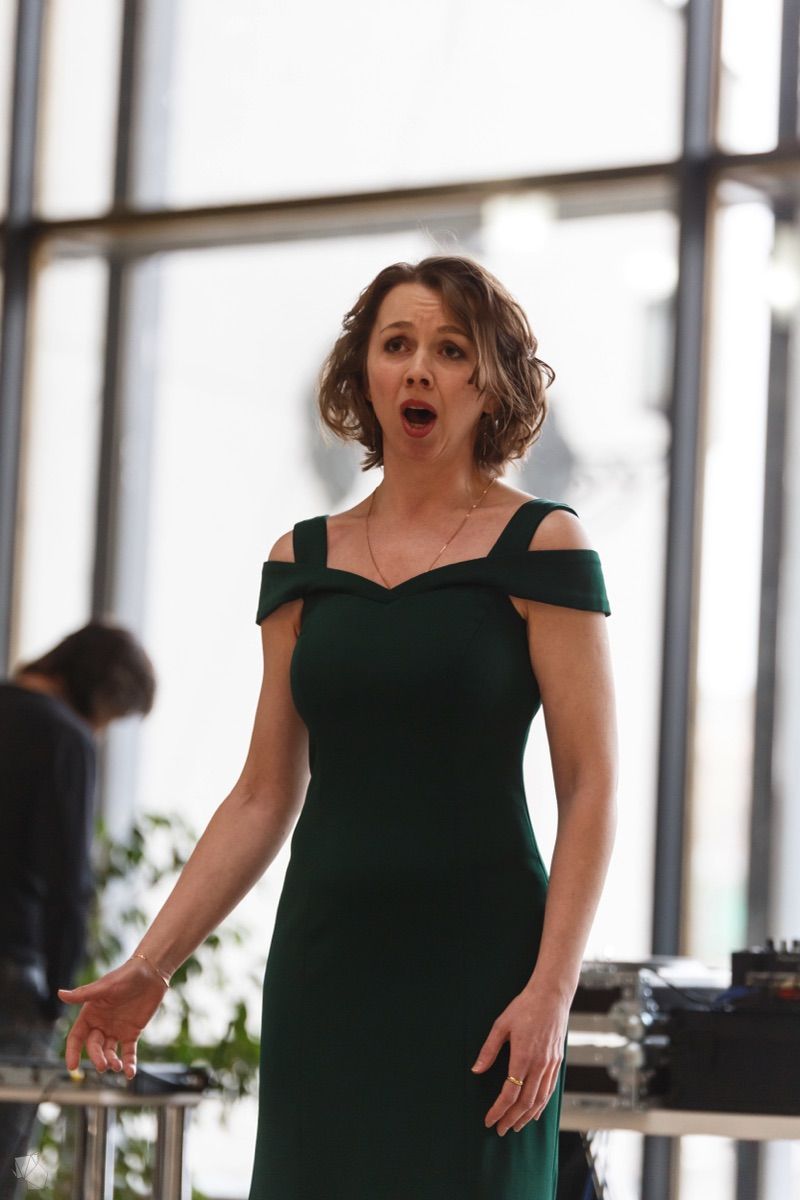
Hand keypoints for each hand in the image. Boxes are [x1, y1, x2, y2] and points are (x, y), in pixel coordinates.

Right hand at [56, 957, 168, 1079]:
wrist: (151, 973)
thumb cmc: (125, 976)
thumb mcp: (105, 986)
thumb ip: (83, 994)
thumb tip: (60, 994)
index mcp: (90, 1014)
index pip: (77, 1037)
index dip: (73, 1051)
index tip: (72, 1066)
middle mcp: (101, 1024)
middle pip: (94, 1047)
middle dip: (96, 1057)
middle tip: (102, 1066)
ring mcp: (117, 1030)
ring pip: (109, 1052)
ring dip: (111, 1062)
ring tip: (117, 1066)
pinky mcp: (132, 1032)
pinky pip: (128, 1052)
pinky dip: (129, 1064)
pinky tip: (129, 1073)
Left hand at [470, 981, 569, 1134]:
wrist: (551, 995)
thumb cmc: (524, 1007)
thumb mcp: (501, 1025)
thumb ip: (488, 1050)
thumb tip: (476, 1070)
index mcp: (523, 1056)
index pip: (510, 1093)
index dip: (498, 1110)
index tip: (489, 1120)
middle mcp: (539, 1064)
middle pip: (525, 1102)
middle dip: (511, 1119)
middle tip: (500, 1130)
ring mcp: (551, 1064)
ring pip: (540, 1099)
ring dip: (527, 1117)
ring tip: (515, 1126)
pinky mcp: (558, 1061)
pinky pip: (550, 1090)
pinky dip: (542, 1105)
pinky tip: (535, 1112)